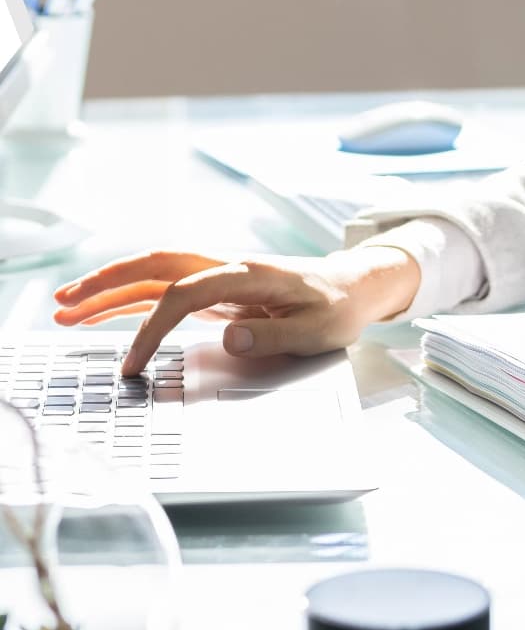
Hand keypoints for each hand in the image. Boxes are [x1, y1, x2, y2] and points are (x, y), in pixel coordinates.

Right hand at [52, 245, 420, 375]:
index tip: (133, 365)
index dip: (153, 328)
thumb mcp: (317, 330)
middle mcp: (228, 266)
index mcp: (250, 274)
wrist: (355, 286)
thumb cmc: (338, 307)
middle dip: (108, 282)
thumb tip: (228, 341)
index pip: (186, 294)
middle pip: (157, 264)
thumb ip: (272, 336)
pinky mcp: (218, 288)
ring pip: (155, 272)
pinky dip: (132, 297)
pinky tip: (104, 311)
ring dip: (111, 286)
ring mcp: (220, 274)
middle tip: (64, 304)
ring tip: (65, 307)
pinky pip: (166, 288)